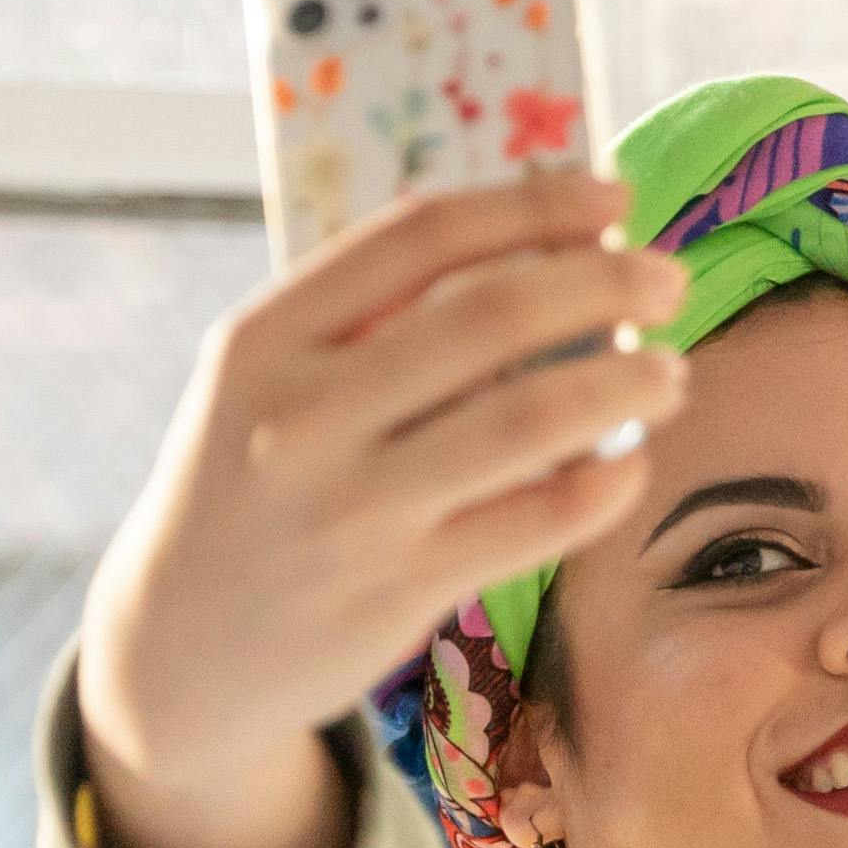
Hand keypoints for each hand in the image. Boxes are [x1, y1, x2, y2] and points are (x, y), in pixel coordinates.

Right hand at [69, 174, 689, 847]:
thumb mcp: (263, 383)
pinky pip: (538, 519)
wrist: (177, 647)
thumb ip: (366, 317)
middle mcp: (303, 417)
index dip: (535, 206)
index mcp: (264, 340)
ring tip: (670, 372)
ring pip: (529, 419)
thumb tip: (536, 241)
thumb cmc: (249, 487)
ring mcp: (354, 508)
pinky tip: (628, 461)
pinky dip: (605, 481)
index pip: (422, 237)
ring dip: (625, 383)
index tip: (612, 200)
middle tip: (667, 281)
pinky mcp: (402, 587)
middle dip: (605, 286)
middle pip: (490, 318)